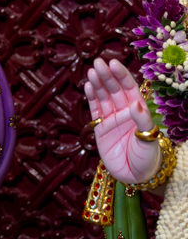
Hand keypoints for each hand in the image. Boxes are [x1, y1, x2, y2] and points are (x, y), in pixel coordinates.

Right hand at [85, 57, 161, 184]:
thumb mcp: (150, 138)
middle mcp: (124, 111)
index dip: (121, 75)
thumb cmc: (148, 157)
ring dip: (97, 83)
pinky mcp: (100, 128)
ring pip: (103, 97)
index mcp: (138, 110)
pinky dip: (91, 98)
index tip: (114, 63)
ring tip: (91, 71)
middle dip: (106, 75)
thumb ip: (143, 120)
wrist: (136, 176)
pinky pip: (95, 110)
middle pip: (114, 89)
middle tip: (98, 62)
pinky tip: (88, 86)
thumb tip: (135, 103)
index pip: (129, 88)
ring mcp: (111, 119)